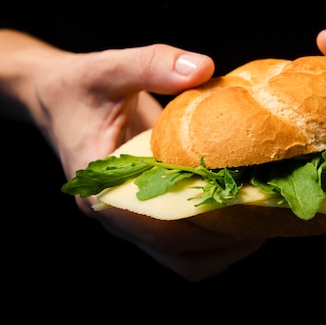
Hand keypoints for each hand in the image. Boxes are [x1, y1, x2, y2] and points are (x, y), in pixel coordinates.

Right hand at [0, 32, 265, 280]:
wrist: (56, 100)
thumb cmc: (79, 87)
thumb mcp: (109, 67)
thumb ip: (153, 65)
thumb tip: (204, 68)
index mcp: (100, 190)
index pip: (156, 227)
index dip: (205, 223)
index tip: (247, 206)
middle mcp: (114, 216)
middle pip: (178, 255)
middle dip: (227, 241)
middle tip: (268, 212)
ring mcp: (130, 222)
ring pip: (184, 260)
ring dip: (225, 247)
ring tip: (263, 218)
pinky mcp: (146, 216)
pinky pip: (185, 244)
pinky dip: (215, 238)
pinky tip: (242, 210)